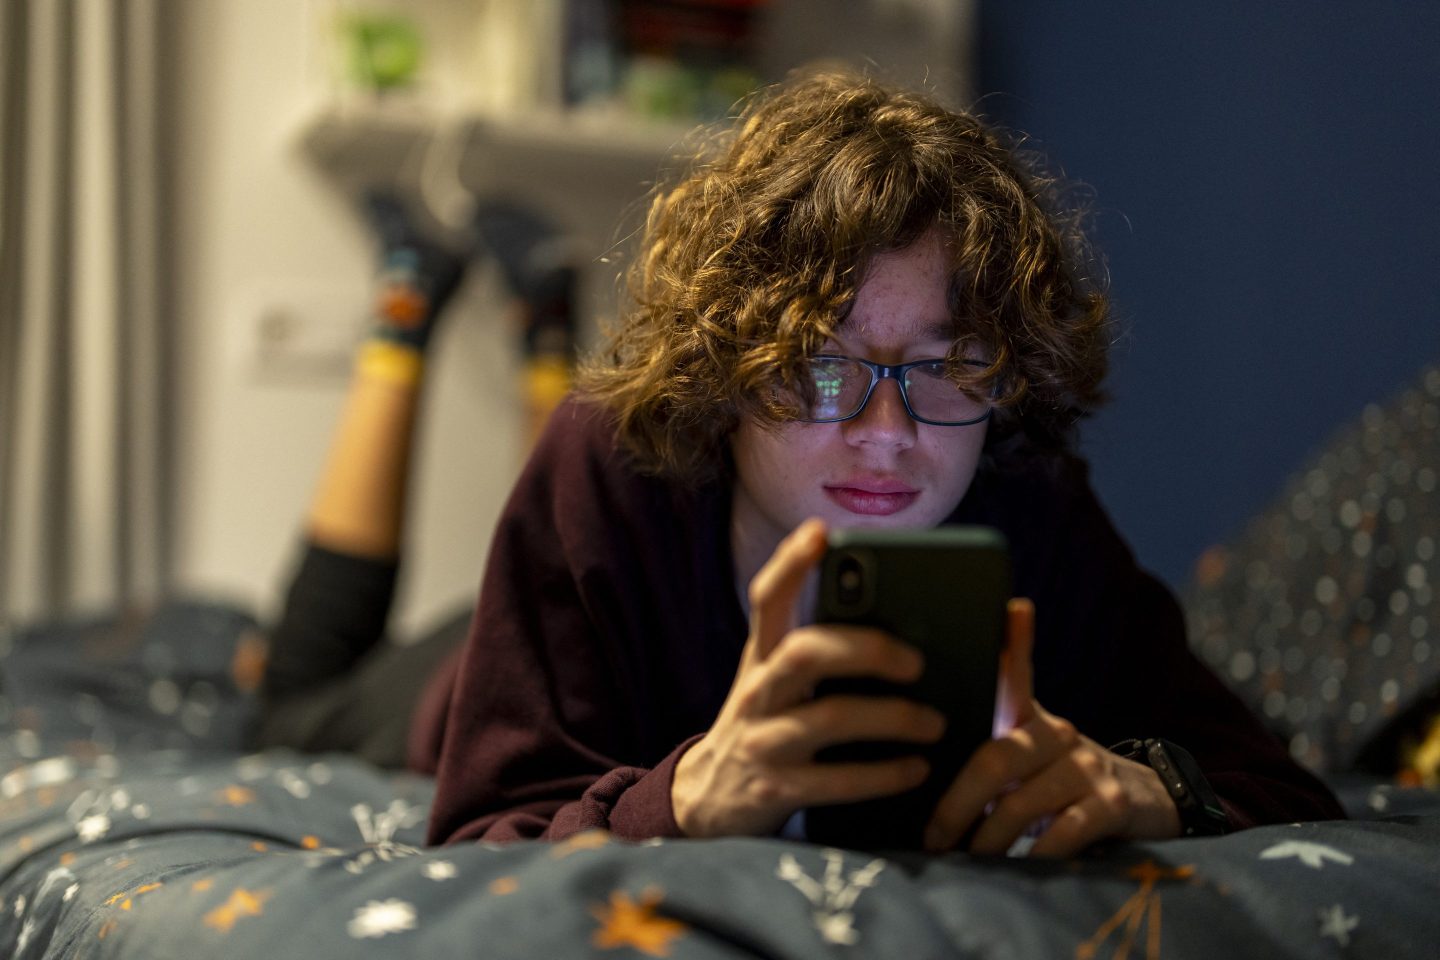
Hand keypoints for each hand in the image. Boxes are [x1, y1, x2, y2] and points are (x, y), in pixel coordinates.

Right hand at [672, 519, 945, 837]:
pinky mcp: (774, 790)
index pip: (768, 599)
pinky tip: (916, 769)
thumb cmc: (767, 726)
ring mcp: (764, 741)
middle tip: (918, 660)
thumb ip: (819, 653)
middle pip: (807, 651)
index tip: (821, 532)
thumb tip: (902, 623)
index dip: (790, 563)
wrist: (707, 801)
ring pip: (830, 717)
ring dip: (893, 717)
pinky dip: (884, 774)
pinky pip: (836, 781)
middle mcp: (757, 691)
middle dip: (867, 648)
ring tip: (935, 722)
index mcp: (762, 657)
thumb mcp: (778, 683)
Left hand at [923, 599, 1182, 856]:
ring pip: (1022, 803)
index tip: (1012, 608)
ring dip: (988, 840)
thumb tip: (919, 774)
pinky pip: (1064, 832)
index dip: (1015, 643)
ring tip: (966, 861)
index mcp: (1031, 720)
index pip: (1017, 677)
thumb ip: (988, 757)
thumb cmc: (1060, 784)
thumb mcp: (1029, 759)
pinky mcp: (1112, 804)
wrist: (1145, 804)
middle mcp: (1059, 734)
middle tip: (934, 837)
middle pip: (996, 759)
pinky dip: (1034, 855)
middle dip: (956, 804)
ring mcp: (1087, 767)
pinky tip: (1020, 869)